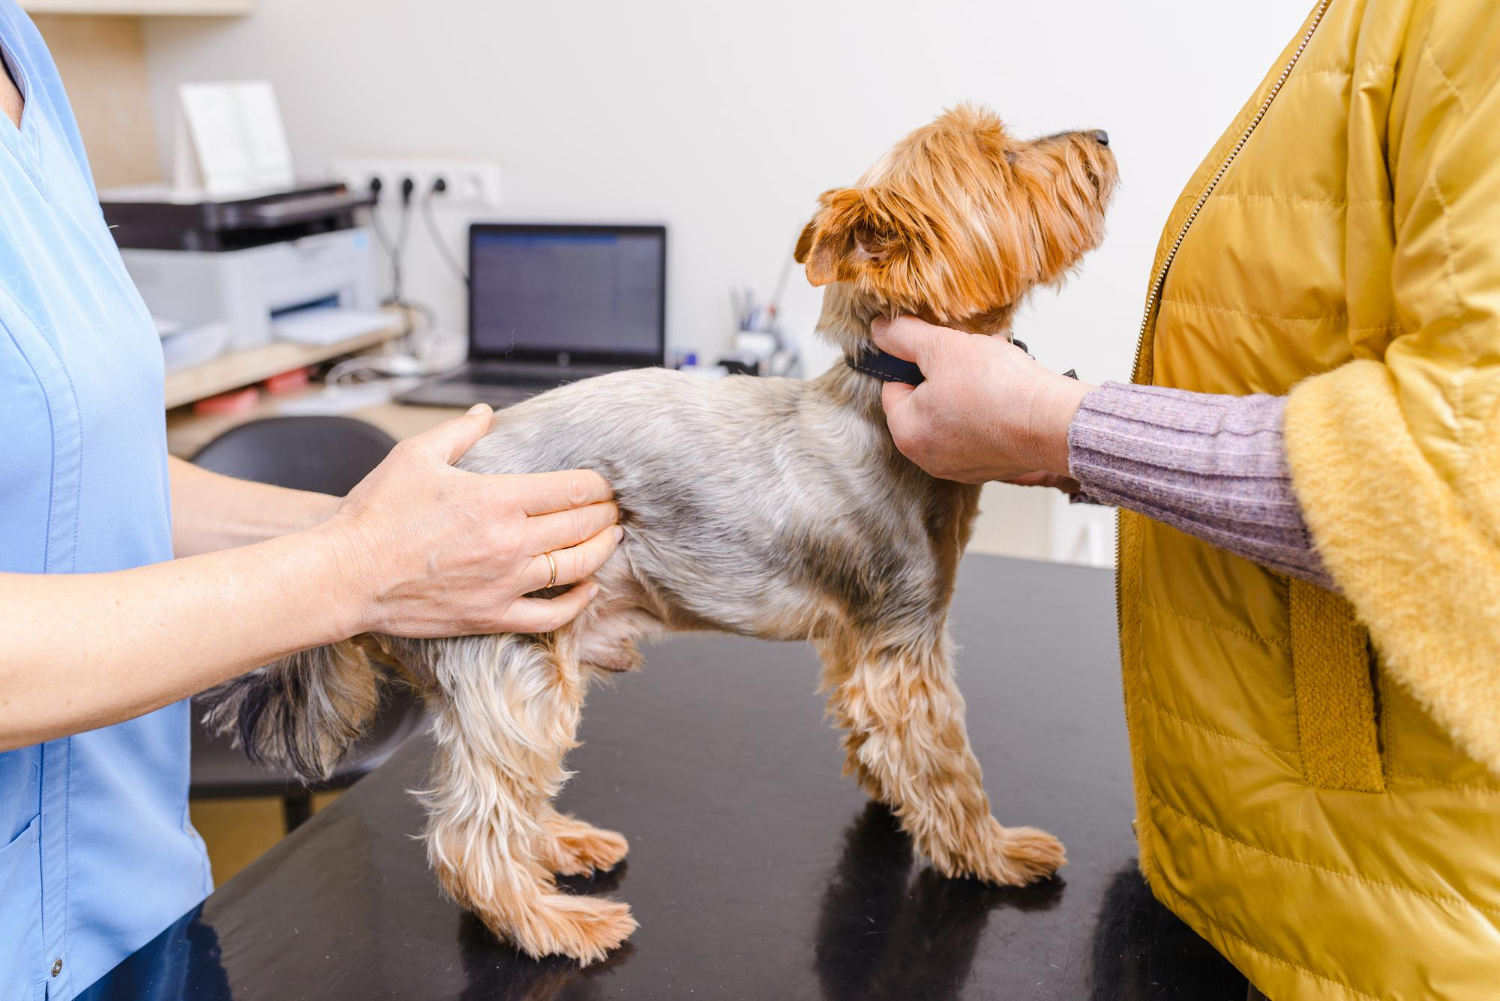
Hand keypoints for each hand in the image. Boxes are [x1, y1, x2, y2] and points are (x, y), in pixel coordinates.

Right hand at [318, 404, 620, 636]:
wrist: (346, 575)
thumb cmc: (376, 514)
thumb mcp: (416, 456)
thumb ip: (460, 431)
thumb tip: (486, 412)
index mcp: (498, 499)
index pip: (574, 489)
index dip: (598, 484)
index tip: (605, 482)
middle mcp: (511, 542)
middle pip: (583, 526)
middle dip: (607, 514)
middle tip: (616, 507)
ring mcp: (505, 583)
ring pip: (577, 568)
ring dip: (602, 550)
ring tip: (612, 538)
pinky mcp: (493, 616)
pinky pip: (551, 616)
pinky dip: (578, 602)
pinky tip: (587, 589)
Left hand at [872, 316, 1092, 484]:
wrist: (1052, 421)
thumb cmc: (997, 388)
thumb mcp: (941, 346)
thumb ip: (904, 336)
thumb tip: (880, 330)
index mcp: (907, 433)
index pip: (893, 387)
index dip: (914, 361)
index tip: (936, 349)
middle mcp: (929, 458)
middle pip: (924, 402)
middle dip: (943, 374)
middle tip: (966, 357)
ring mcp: (961, 466)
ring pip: (953, 414)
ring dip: (967, 389)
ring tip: (990, 369)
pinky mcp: (991, 466)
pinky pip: (979, 430)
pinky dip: (987, 410)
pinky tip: (1005, 391)